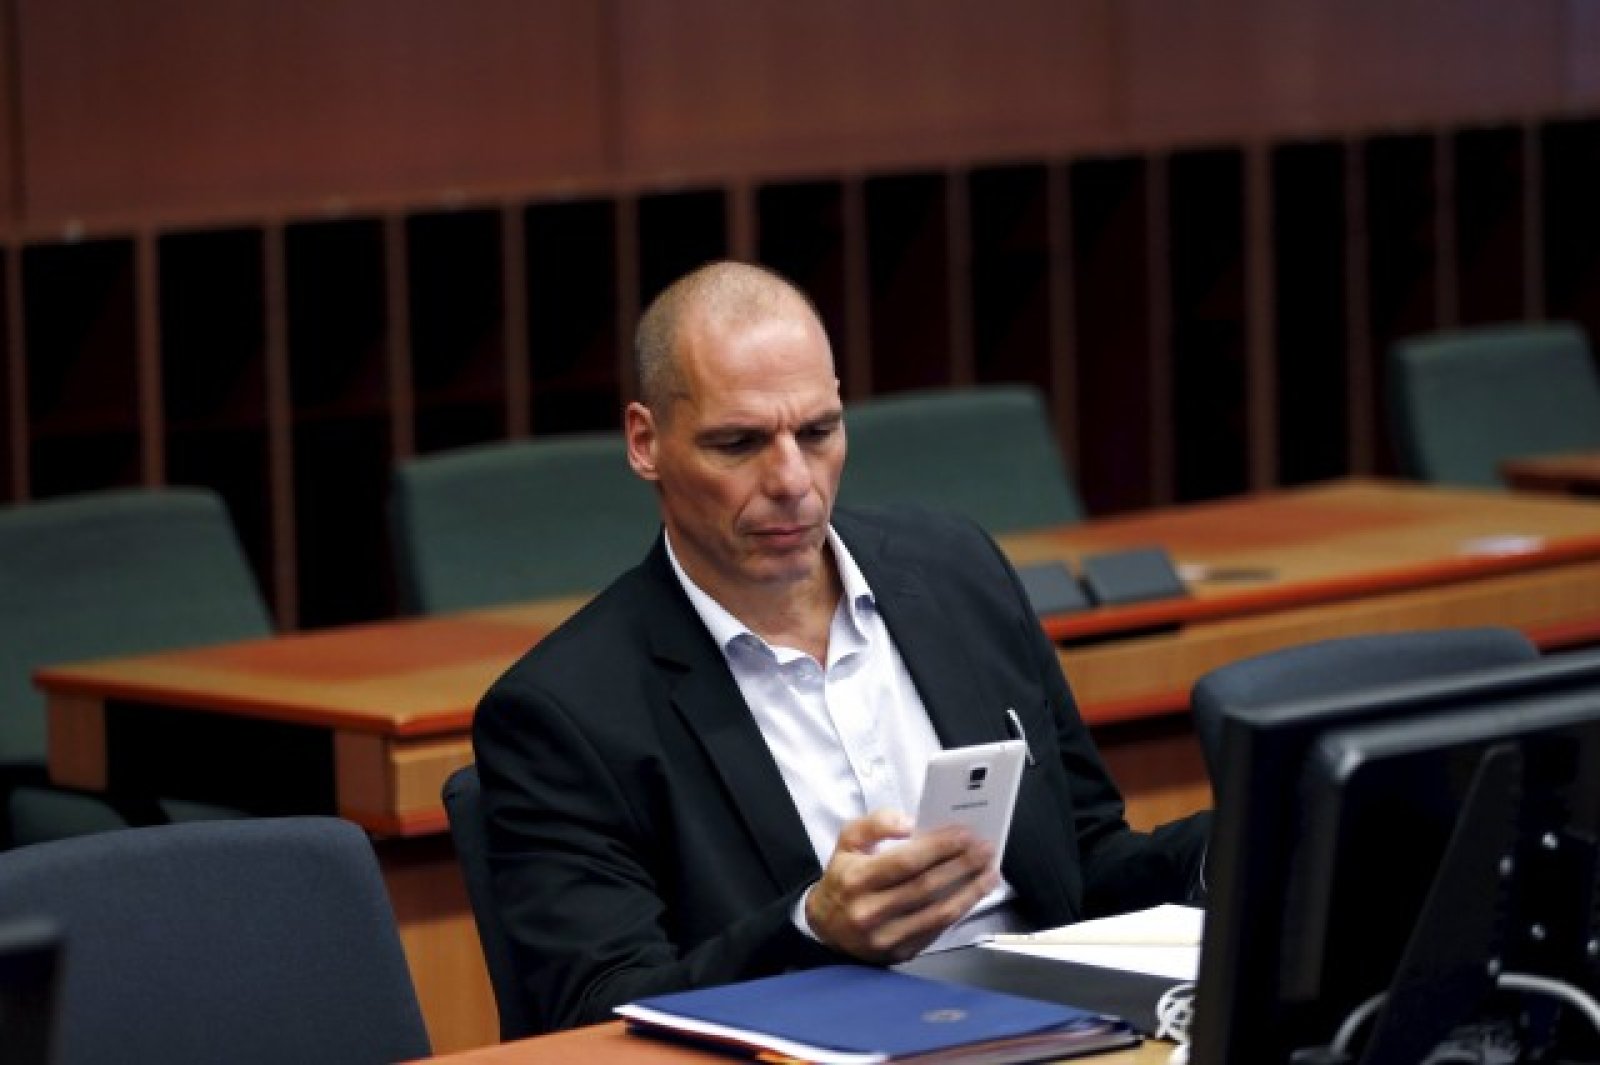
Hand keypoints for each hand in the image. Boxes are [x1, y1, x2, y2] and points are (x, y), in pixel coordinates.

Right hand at [804, 809, 999, 962]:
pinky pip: (936, 931)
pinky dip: (958, 912)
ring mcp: (886, 936)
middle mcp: (870, 911)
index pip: (906, 861)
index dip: (939, 847)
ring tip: (989, 872)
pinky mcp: (899, 953)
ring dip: (969, 891)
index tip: (964, 834)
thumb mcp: (848, 842)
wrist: (826, 928)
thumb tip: (909, 823)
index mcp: (857, 879)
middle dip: (961, 866)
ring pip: (937, 913)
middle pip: (926, 886)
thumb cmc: (843, 879)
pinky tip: (972, 895)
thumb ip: (876, 824)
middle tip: (985, 849)